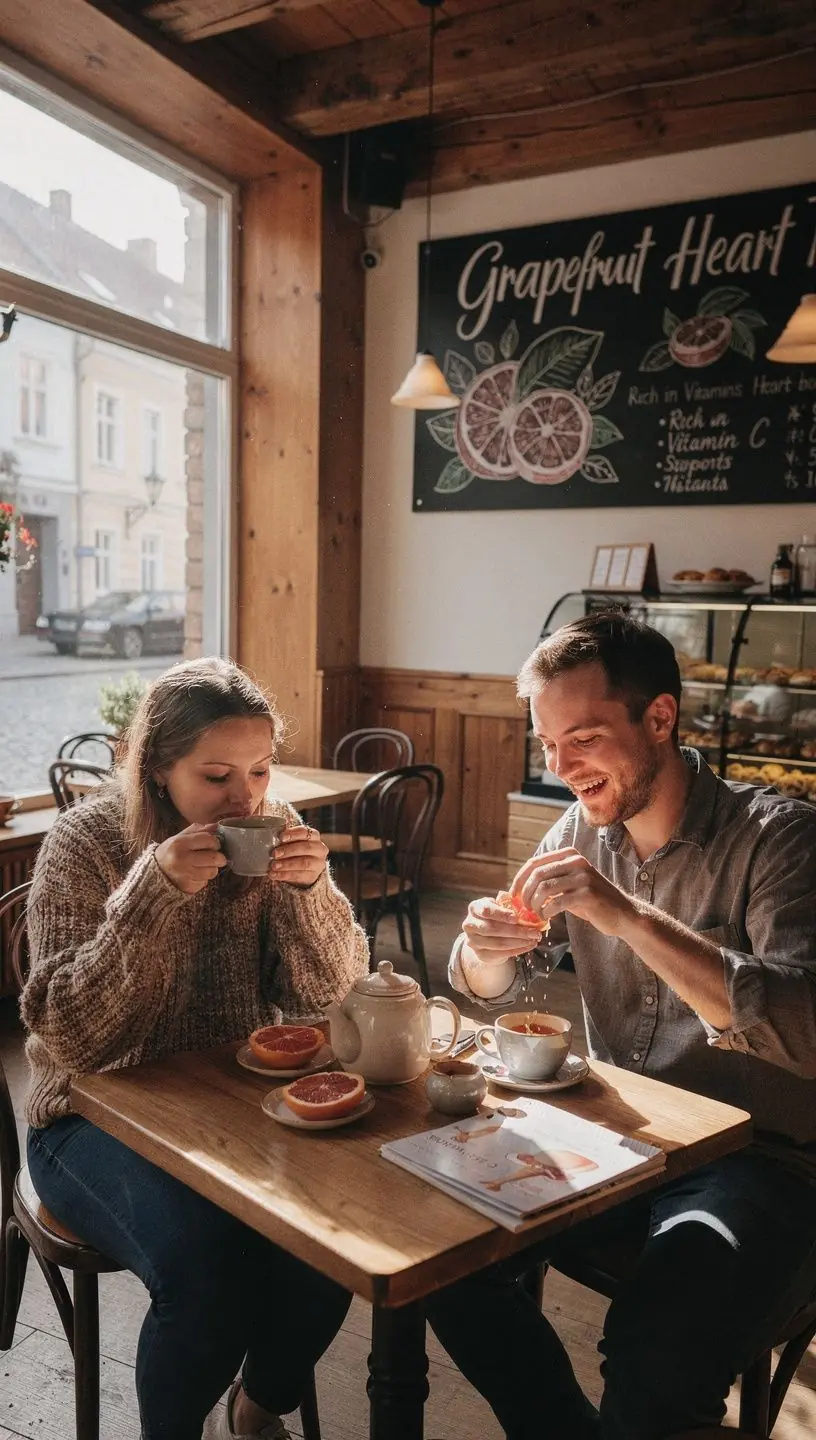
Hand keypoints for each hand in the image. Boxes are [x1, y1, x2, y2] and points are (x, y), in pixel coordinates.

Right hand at [155, 823, 226, 894]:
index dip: (215, 842)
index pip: (208, 840)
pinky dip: (203, 878)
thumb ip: (198, 830)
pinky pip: (205, 882)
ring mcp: (185, 875)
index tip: (214, 844)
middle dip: (220, 857)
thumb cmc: (171, 852)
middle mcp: (182, 859)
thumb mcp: (180, 837)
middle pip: (214, 858)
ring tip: (203, 866)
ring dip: (212, 868)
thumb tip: (216, 826)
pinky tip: (195, 874)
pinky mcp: (188, 887)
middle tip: (217, 857)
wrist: (155, 872)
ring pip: (213, 872)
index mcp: (179, 843)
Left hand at [269, 824, 327, 887]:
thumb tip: (272, 835)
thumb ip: (285, 838)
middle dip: (288, 850)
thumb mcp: (292, 842)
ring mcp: (318, 863)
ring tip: (274, 866)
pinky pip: (299, 875)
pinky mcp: (313, 876)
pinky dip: (284, 875)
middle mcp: (319, 849)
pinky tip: (274, 875)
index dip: (293, 834)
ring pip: (304, 863)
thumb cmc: (295, 851)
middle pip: (306, 848)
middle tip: (275, 854)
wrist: (304, 869)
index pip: (305, 832)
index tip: (281, 837)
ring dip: (287, 864)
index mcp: (314, 836)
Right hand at [462, 896, 543, 968]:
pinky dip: (517, 950)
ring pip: (498, 943)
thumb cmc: (495, 916)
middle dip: (516, 931)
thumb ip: (508, 906)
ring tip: (533, 939)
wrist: (484, 934)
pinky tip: (528, 946)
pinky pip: (501, 954)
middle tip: (534, 932)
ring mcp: (473, 941)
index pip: (487, 910)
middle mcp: (470, 925)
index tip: (516, 918)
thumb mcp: (499, 906)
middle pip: (493, 929)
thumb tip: (527, 910)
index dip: (502, 914)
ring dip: (519, 942)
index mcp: (474, 908)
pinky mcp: (481, 954)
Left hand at [512, 847, 634, 936]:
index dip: (519, 880)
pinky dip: (546, 912)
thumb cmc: (591, 902)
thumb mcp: (569, 884)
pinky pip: (556, 902)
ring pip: (544, 888)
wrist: (622, 915)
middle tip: (522, 908)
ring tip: (536, 914)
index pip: (534, 863)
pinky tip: (546, 917)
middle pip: (537, 875)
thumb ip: (550, 880)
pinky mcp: (587, 894)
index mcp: (569, 855)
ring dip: (534, 904)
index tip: (512, 895)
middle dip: (525, 894)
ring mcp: (582, 877)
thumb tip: (519, 887)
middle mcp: (576, 861)